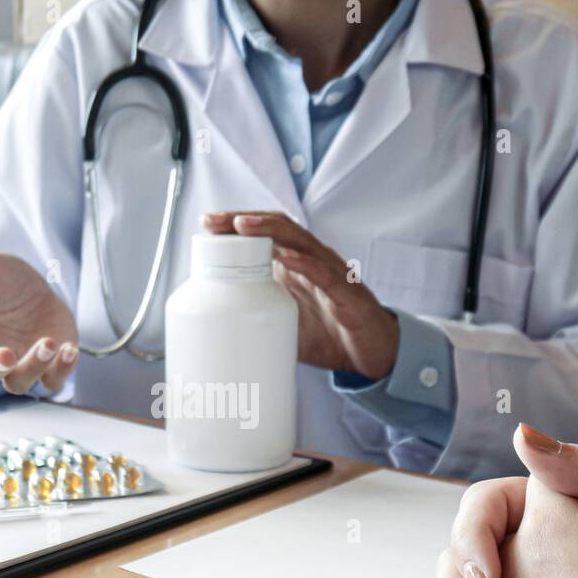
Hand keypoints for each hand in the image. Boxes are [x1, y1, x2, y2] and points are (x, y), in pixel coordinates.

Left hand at [201, 211, 399, 378]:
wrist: (371, 356)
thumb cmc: (330, 334)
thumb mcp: (284, 321)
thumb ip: (257, 312)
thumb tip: (216, 324)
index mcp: (297, 265)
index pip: (265, 234)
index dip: (237, 225)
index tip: (207, 224)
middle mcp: (314, 262)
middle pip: (279, 229)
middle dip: (245, 221)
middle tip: (215, 221)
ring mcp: (333, 275)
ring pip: (301, 243)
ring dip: (271, 231)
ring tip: (243, 226)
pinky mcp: (349, 295)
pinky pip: (327, 275)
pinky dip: (307, 264)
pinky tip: (287, 259)